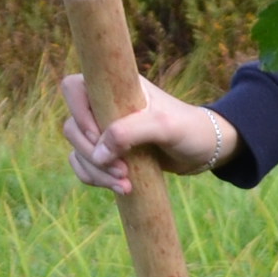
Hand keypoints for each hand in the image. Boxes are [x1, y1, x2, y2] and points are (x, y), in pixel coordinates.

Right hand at [61, 74, 237, 192]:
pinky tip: (121, 188)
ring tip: (125, 184)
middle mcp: (105, 107)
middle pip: (72, 127)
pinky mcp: (110, 153)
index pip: (74, 88)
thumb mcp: (165, 126)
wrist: (205, 150)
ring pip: (78, 150)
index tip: (99, 136)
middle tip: (121, 171)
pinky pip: (84, 165)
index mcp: (116, 89)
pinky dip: (95, 178)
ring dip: (95, 172)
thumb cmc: (189, 129)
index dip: (78, 113)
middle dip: (91, 154)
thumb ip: (131, 132)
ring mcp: (105, 131)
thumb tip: (98, 153)